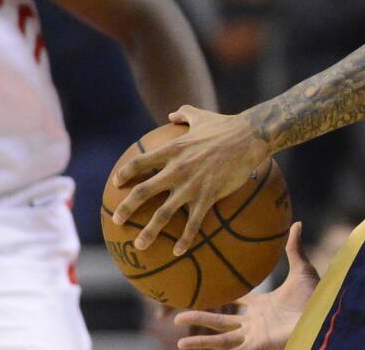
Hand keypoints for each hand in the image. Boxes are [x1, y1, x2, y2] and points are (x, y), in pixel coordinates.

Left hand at [111, 105, 270, 254]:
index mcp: (172, 150)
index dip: (124, 174)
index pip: (139, 163)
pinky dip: (184, 240)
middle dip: (126, 208)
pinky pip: (193, 223)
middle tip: (116, 220)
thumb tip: (173, 113)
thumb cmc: (226, 125)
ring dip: (149, 231)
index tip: (115, 183)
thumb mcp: (201, 116)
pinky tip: (177, 251)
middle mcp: (176, 169)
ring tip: (138, 245)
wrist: (250, 137)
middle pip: (142, 192)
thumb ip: (184, 114)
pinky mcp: (208, 197)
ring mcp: (191, 185)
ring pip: (163, 214)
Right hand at [174, 223, 318, 349]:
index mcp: (263, 306)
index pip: (239, 300)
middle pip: (222, 322)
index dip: (223, 296)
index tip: (206, 290)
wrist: (322, 316)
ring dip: (200, 343)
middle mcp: (255, 323)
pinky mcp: (257, 347)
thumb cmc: (316, 298)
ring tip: (179, 343)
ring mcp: (255, 337)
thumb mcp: (302, 270)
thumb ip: (294, 249)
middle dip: (200, 319)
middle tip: (177, 317)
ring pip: (221, 340)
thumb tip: (296, 222)